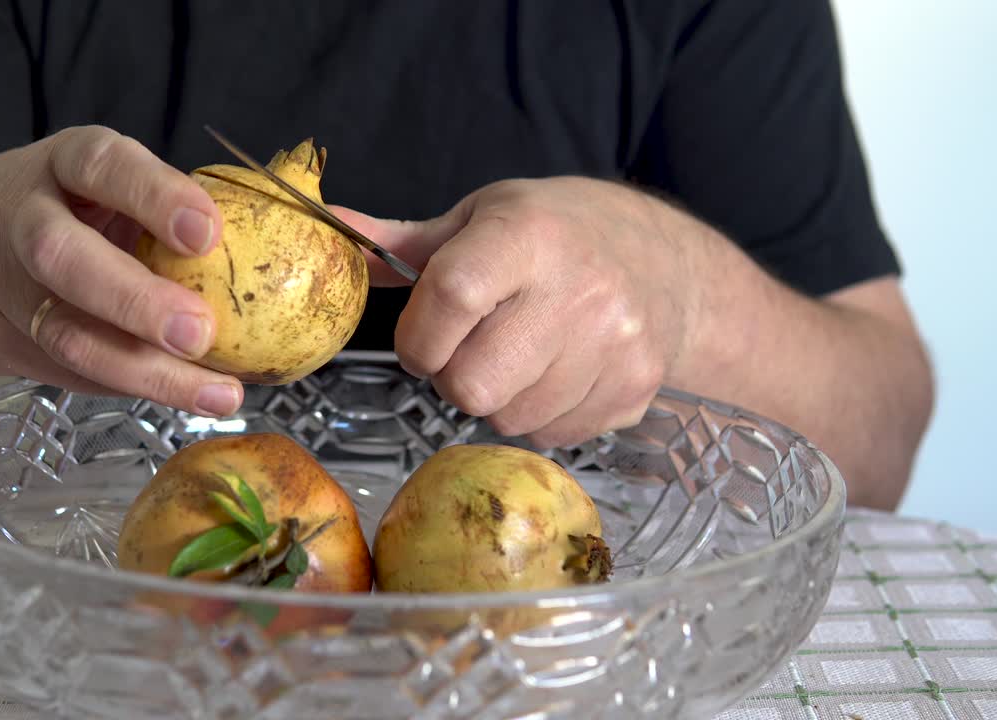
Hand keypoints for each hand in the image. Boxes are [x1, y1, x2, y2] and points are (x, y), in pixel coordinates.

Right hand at [0, 125, 242, 416]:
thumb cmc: (77, 212)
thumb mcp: (121, 187)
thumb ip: (204, 205)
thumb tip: (330, 225)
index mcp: (66, 165)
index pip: (103, 165)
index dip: (153, 195)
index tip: (208, 231)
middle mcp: (22, 218)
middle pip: (61, 256)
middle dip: (134, 299)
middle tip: (201, 332)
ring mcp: (2, 286)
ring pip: (63, 333)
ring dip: (143, 371)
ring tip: (217, 394)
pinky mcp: (0, 343)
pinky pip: (69, 373)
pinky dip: (130, 388)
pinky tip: (186, 398)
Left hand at [334, 177, 696, 447]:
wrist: (667, 263)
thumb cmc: (558, 233)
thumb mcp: (483, 218)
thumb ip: (403, 242)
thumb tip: (329, 226)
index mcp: (529, 236)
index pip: (454, 295)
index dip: (419, 333)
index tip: (419, 338)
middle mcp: (579, 292)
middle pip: (472, 384)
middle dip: (451, 376)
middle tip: (468, 348)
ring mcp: (614, 349)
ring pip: (507, 419)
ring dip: (495, 398)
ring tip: (517, 354)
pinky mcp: (633, 393)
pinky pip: (550, 434)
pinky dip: (536, 414)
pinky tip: (553, 372)